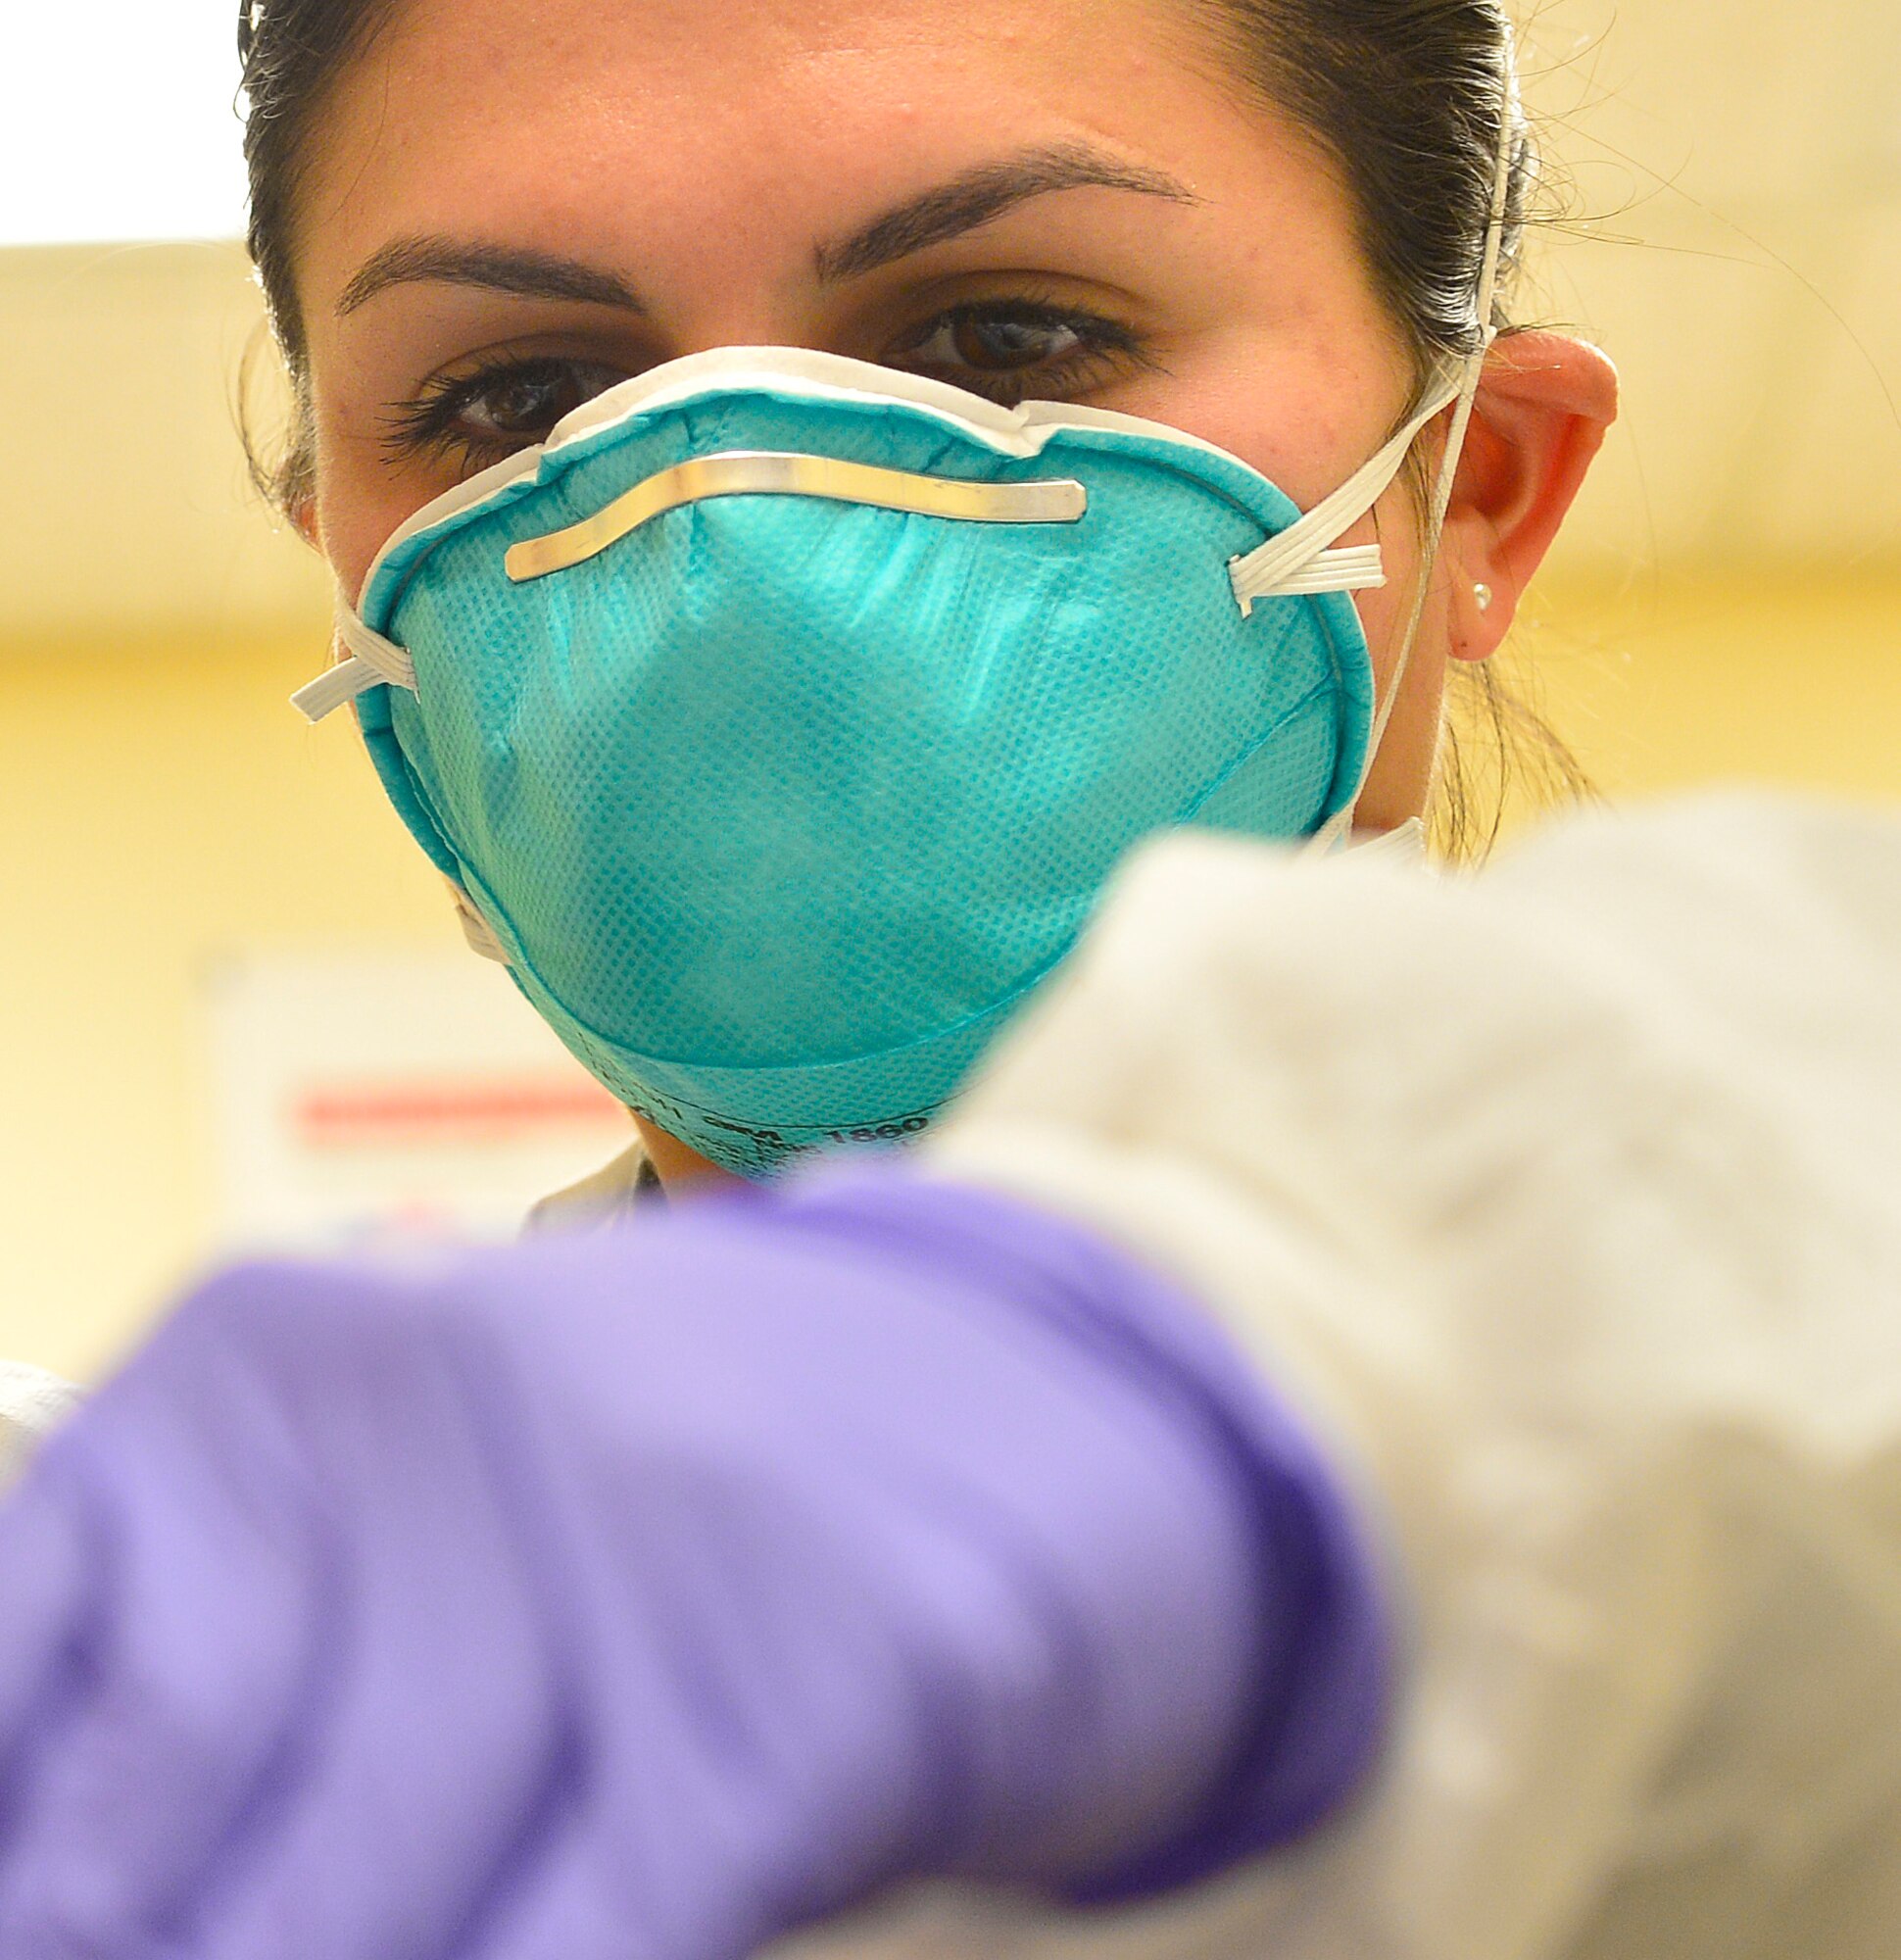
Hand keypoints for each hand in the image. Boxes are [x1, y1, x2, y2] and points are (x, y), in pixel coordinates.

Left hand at [0, 1174, 1370, 1957]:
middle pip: (182, 1813)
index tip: (49, 1923)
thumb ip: (264, 1651)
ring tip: (394, 1946)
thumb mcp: (442, 1499)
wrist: (1045, 1399)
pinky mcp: (823, 1659)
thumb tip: (88, 1875)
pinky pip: (599, 1940)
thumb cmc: (697, 1486)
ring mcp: (647, 1511)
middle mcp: (451, 1389)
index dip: (34, 1835)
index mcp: (293, 1350)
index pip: (34, 1642)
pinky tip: (560, 1951)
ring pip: (366, 1904)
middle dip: (156, 1946)